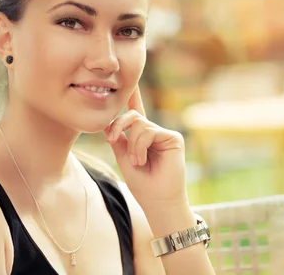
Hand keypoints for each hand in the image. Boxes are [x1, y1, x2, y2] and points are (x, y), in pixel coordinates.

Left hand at [104, 87, 187, 207]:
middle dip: (118, 125)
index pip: (136, 112)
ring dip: (132, 144)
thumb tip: (109, 123)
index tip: (129, 82)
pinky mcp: (173, 138)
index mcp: (142, 136)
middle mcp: (154, 132)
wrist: (156, 200)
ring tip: (137, 161)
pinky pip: (149, 131)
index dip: (133, 96)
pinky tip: (143, 160)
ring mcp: (164, 134)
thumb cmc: (142, 183)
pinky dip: (140, 146)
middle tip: (109, 139)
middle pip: (133, 115)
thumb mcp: (123, 157)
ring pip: (139, 124)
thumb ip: (118, 138)